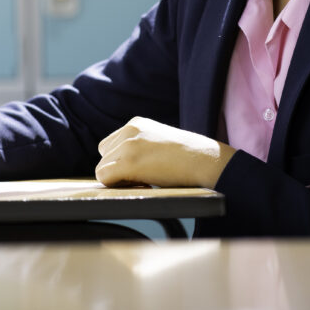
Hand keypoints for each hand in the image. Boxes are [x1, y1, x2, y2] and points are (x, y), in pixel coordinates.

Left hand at [96, 117, 235, 188]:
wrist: (207, 161)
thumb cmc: (189, 157)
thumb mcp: (159, 142)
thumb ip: (139, 146)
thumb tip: (120, 166)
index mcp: (136, 123)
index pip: (110, 144)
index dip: (121, 160)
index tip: (141, 168)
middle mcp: (129, 130)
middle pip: (104, 155)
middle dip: (117, 168)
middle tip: (142, 176)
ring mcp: (128, 145)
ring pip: (102, 167)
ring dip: (119, 178)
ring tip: (145, 179)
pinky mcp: (129, 162)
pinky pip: (104, 177)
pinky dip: (116, 185)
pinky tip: (141, 184)